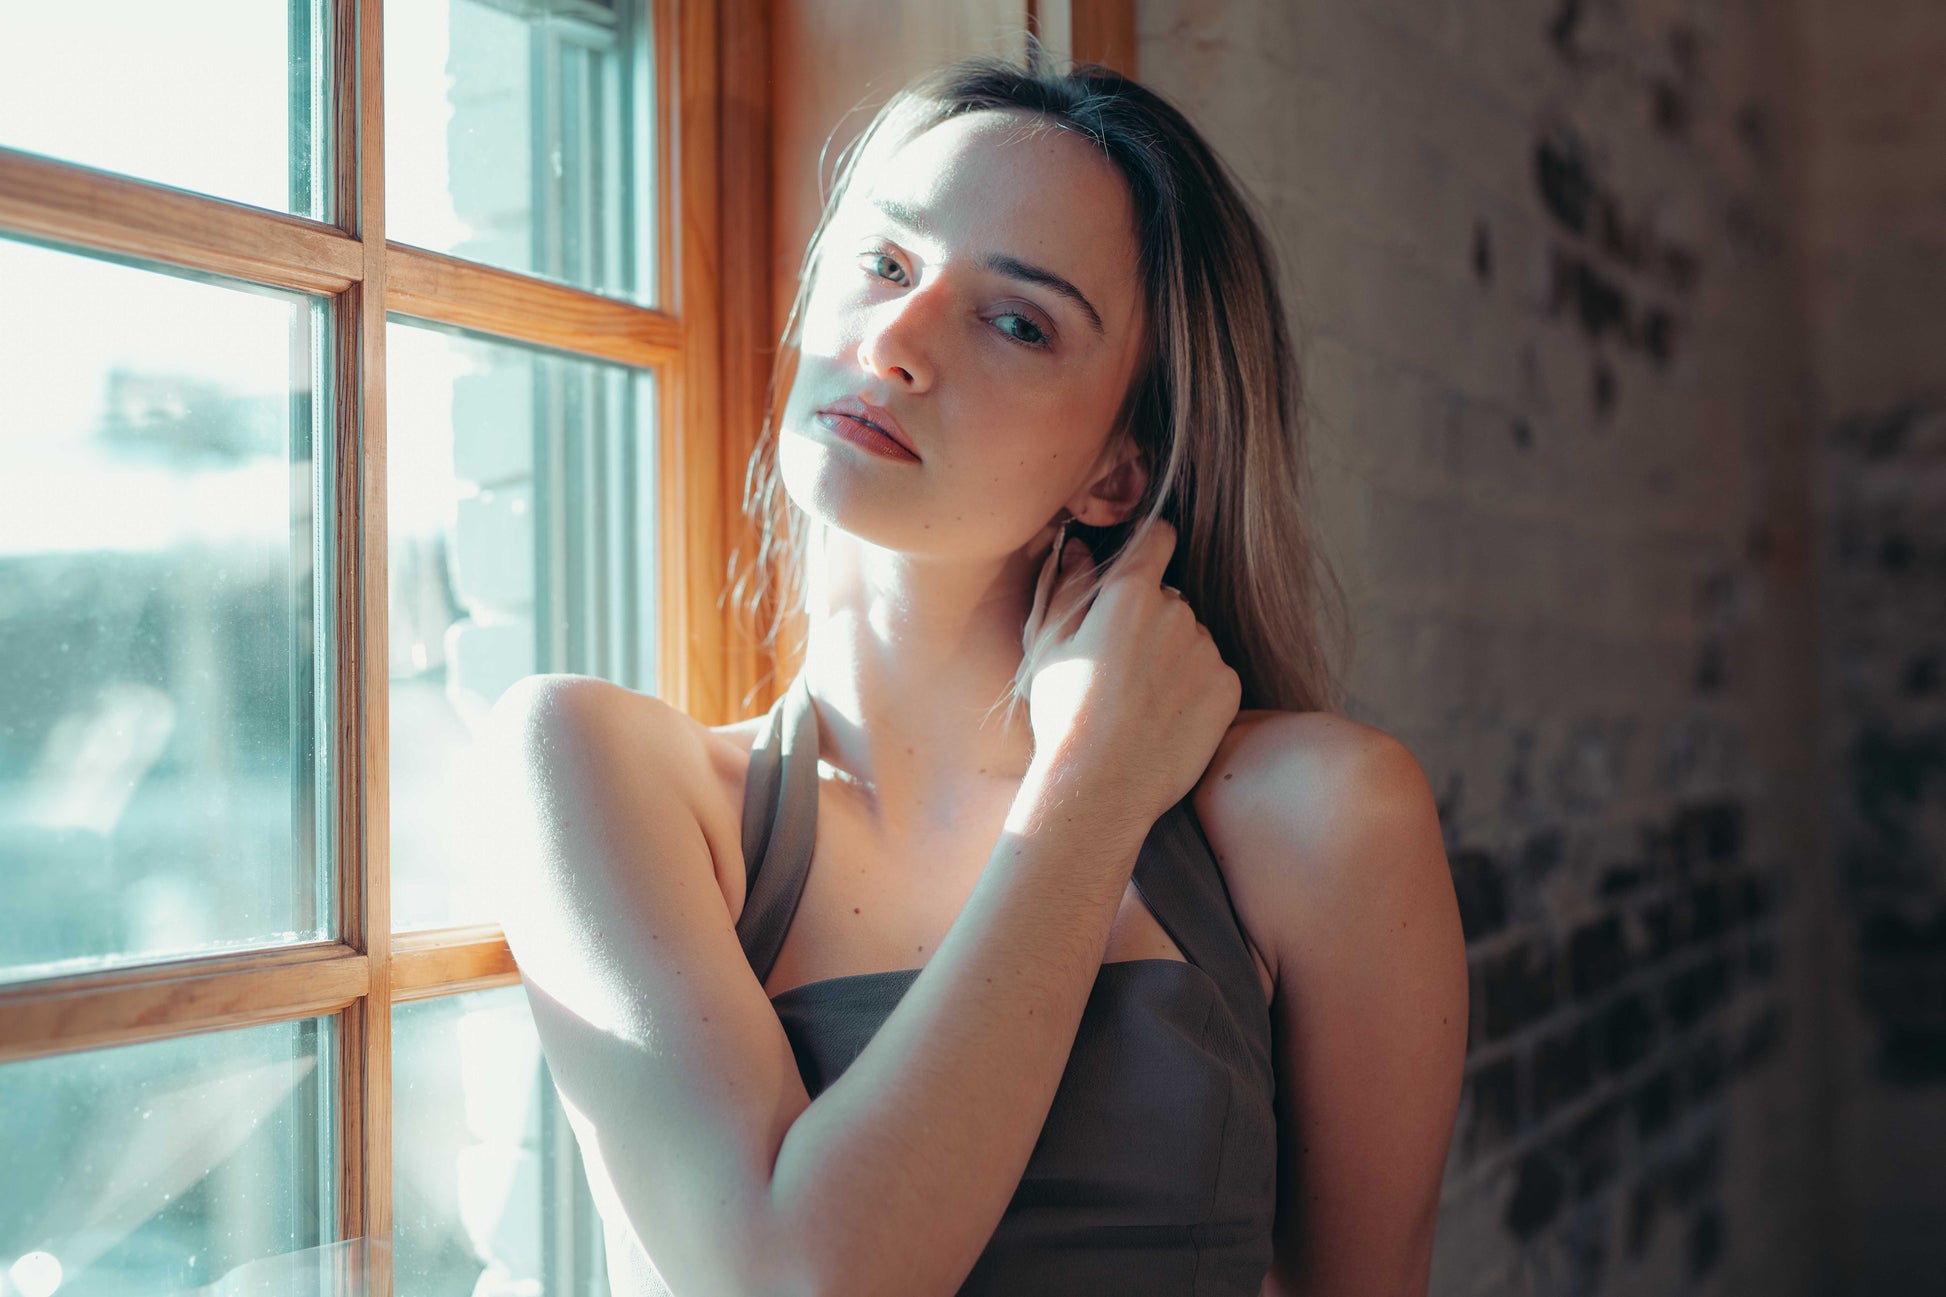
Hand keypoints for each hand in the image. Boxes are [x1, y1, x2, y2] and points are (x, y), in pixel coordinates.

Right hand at [1020, 519, 1241, 820]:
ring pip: (1191, 638)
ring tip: (1140, 700)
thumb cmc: (1064, 714)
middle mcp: (1178, 612)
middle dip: (1150, 618)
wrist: (1101, 785)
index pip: (1157, 537)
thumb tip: (1079, 548)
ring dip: (1173, 655)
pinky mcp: (1228, 688)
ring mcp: (1207, 650)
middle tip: (1120, 665)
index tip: (1141, 562)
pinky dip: (1194, 688)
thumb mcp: (1048, 645)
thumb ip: (1067, 586)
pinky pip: (1212, 673)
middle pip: (1170, 598)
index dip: (1149, 545)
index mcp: (1130, 593)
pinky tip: (1163, 717)